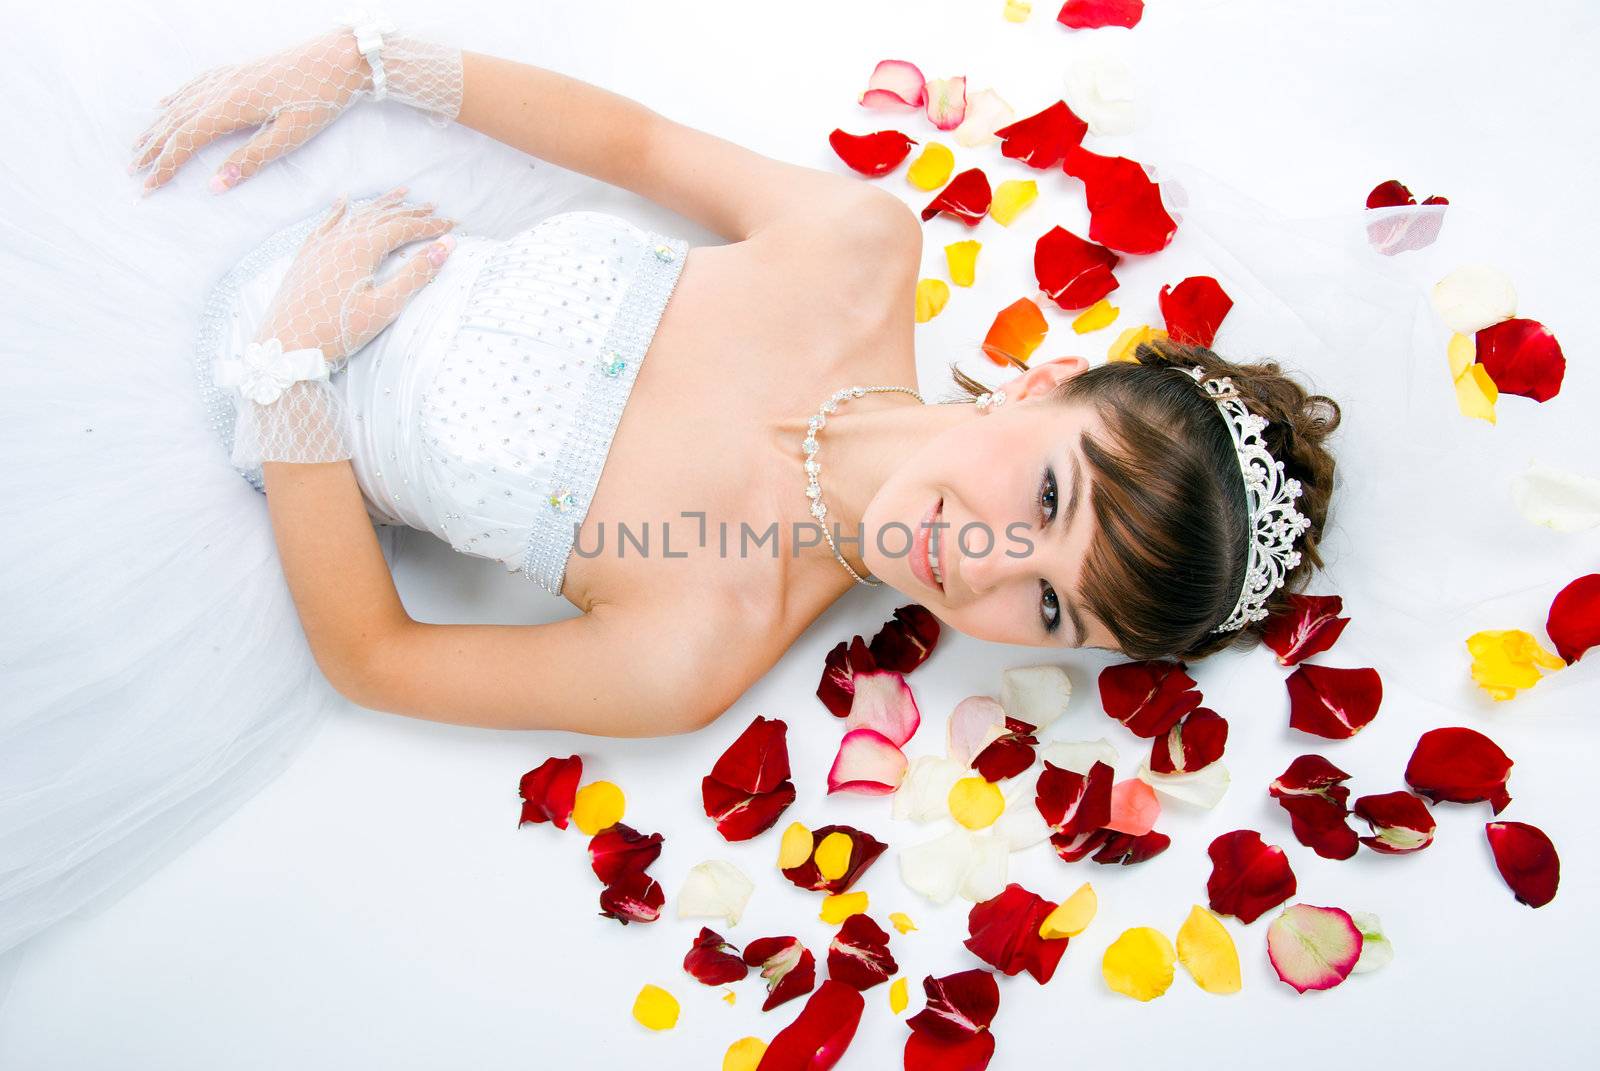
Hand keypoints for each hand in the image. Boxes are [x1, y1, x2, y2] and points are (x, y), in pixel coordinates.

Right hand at [131, 30, 371, 194]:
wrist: (339, 57)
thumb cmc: (320, 98)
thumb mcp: (291, 135)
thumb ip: (252, 159)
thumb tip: (214, 185)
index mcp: (231, 107)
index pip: (186, 141)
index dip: (165, 166)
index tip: (148, 188)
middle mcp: (221, 89)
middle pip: (176, 123)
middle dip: (153, 149)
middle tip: (133, 172)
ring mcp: (228, 77)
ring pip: (180, 105)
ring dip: (157, 127)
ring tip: (139, 145)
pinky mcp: (238, 71)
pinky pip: (194, 87)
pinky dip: (174, 100)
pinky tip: (164, 105)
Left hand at [256, 188, 454, 361]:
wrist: (287, 345)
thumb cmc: (338, 330)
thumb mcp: (384, 306)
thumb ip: (416, 273)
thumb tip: (446, 244)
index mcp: (361, 248)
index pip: (403, 227)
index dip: (430, 224)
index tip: (452, 224)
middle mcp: (340, 239)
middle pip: (382, 217)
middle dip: (411, 211)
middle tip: (434, 207)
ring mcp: (321, 246)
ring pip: (357, 216)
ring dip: (382, 204)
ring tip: (402, 194)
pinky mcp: (307, 256)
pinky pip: (326, 224)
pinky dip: (339, 210)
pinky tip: (344, 201)